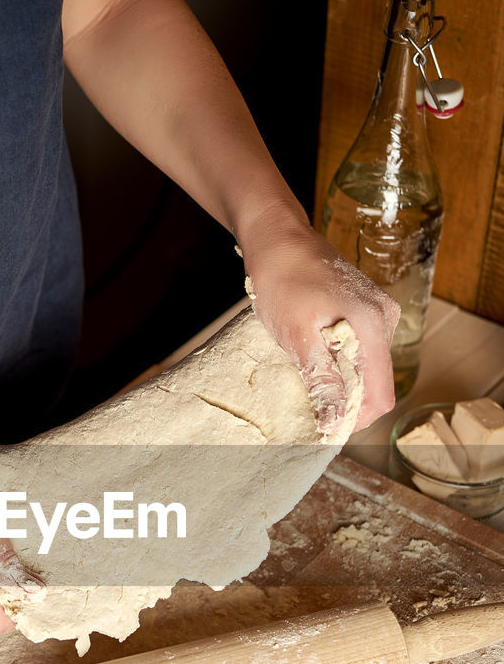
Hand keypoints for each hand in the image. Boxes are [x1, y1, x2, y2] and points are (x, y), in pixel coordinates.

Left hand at [239, 218, 400, 431]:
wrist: (277, 237)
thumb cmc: (281, 279)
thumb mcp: (297, 336)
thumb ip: (322, 380)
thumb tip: (335, 422)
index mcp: (374, 325)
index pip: (381, 394)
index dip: (355, 418)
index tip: (325, 426)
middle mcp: (386, 318)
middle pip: (376, 382)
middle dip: (346, 400)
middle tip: (309, 402)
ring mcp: (379, 311)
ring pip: (366, 366)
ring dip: (341, 379)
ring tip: (308, 372)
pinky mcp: (367, 308)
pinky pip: (360, 348)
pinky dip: (339, 360)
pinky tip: (314, 355)